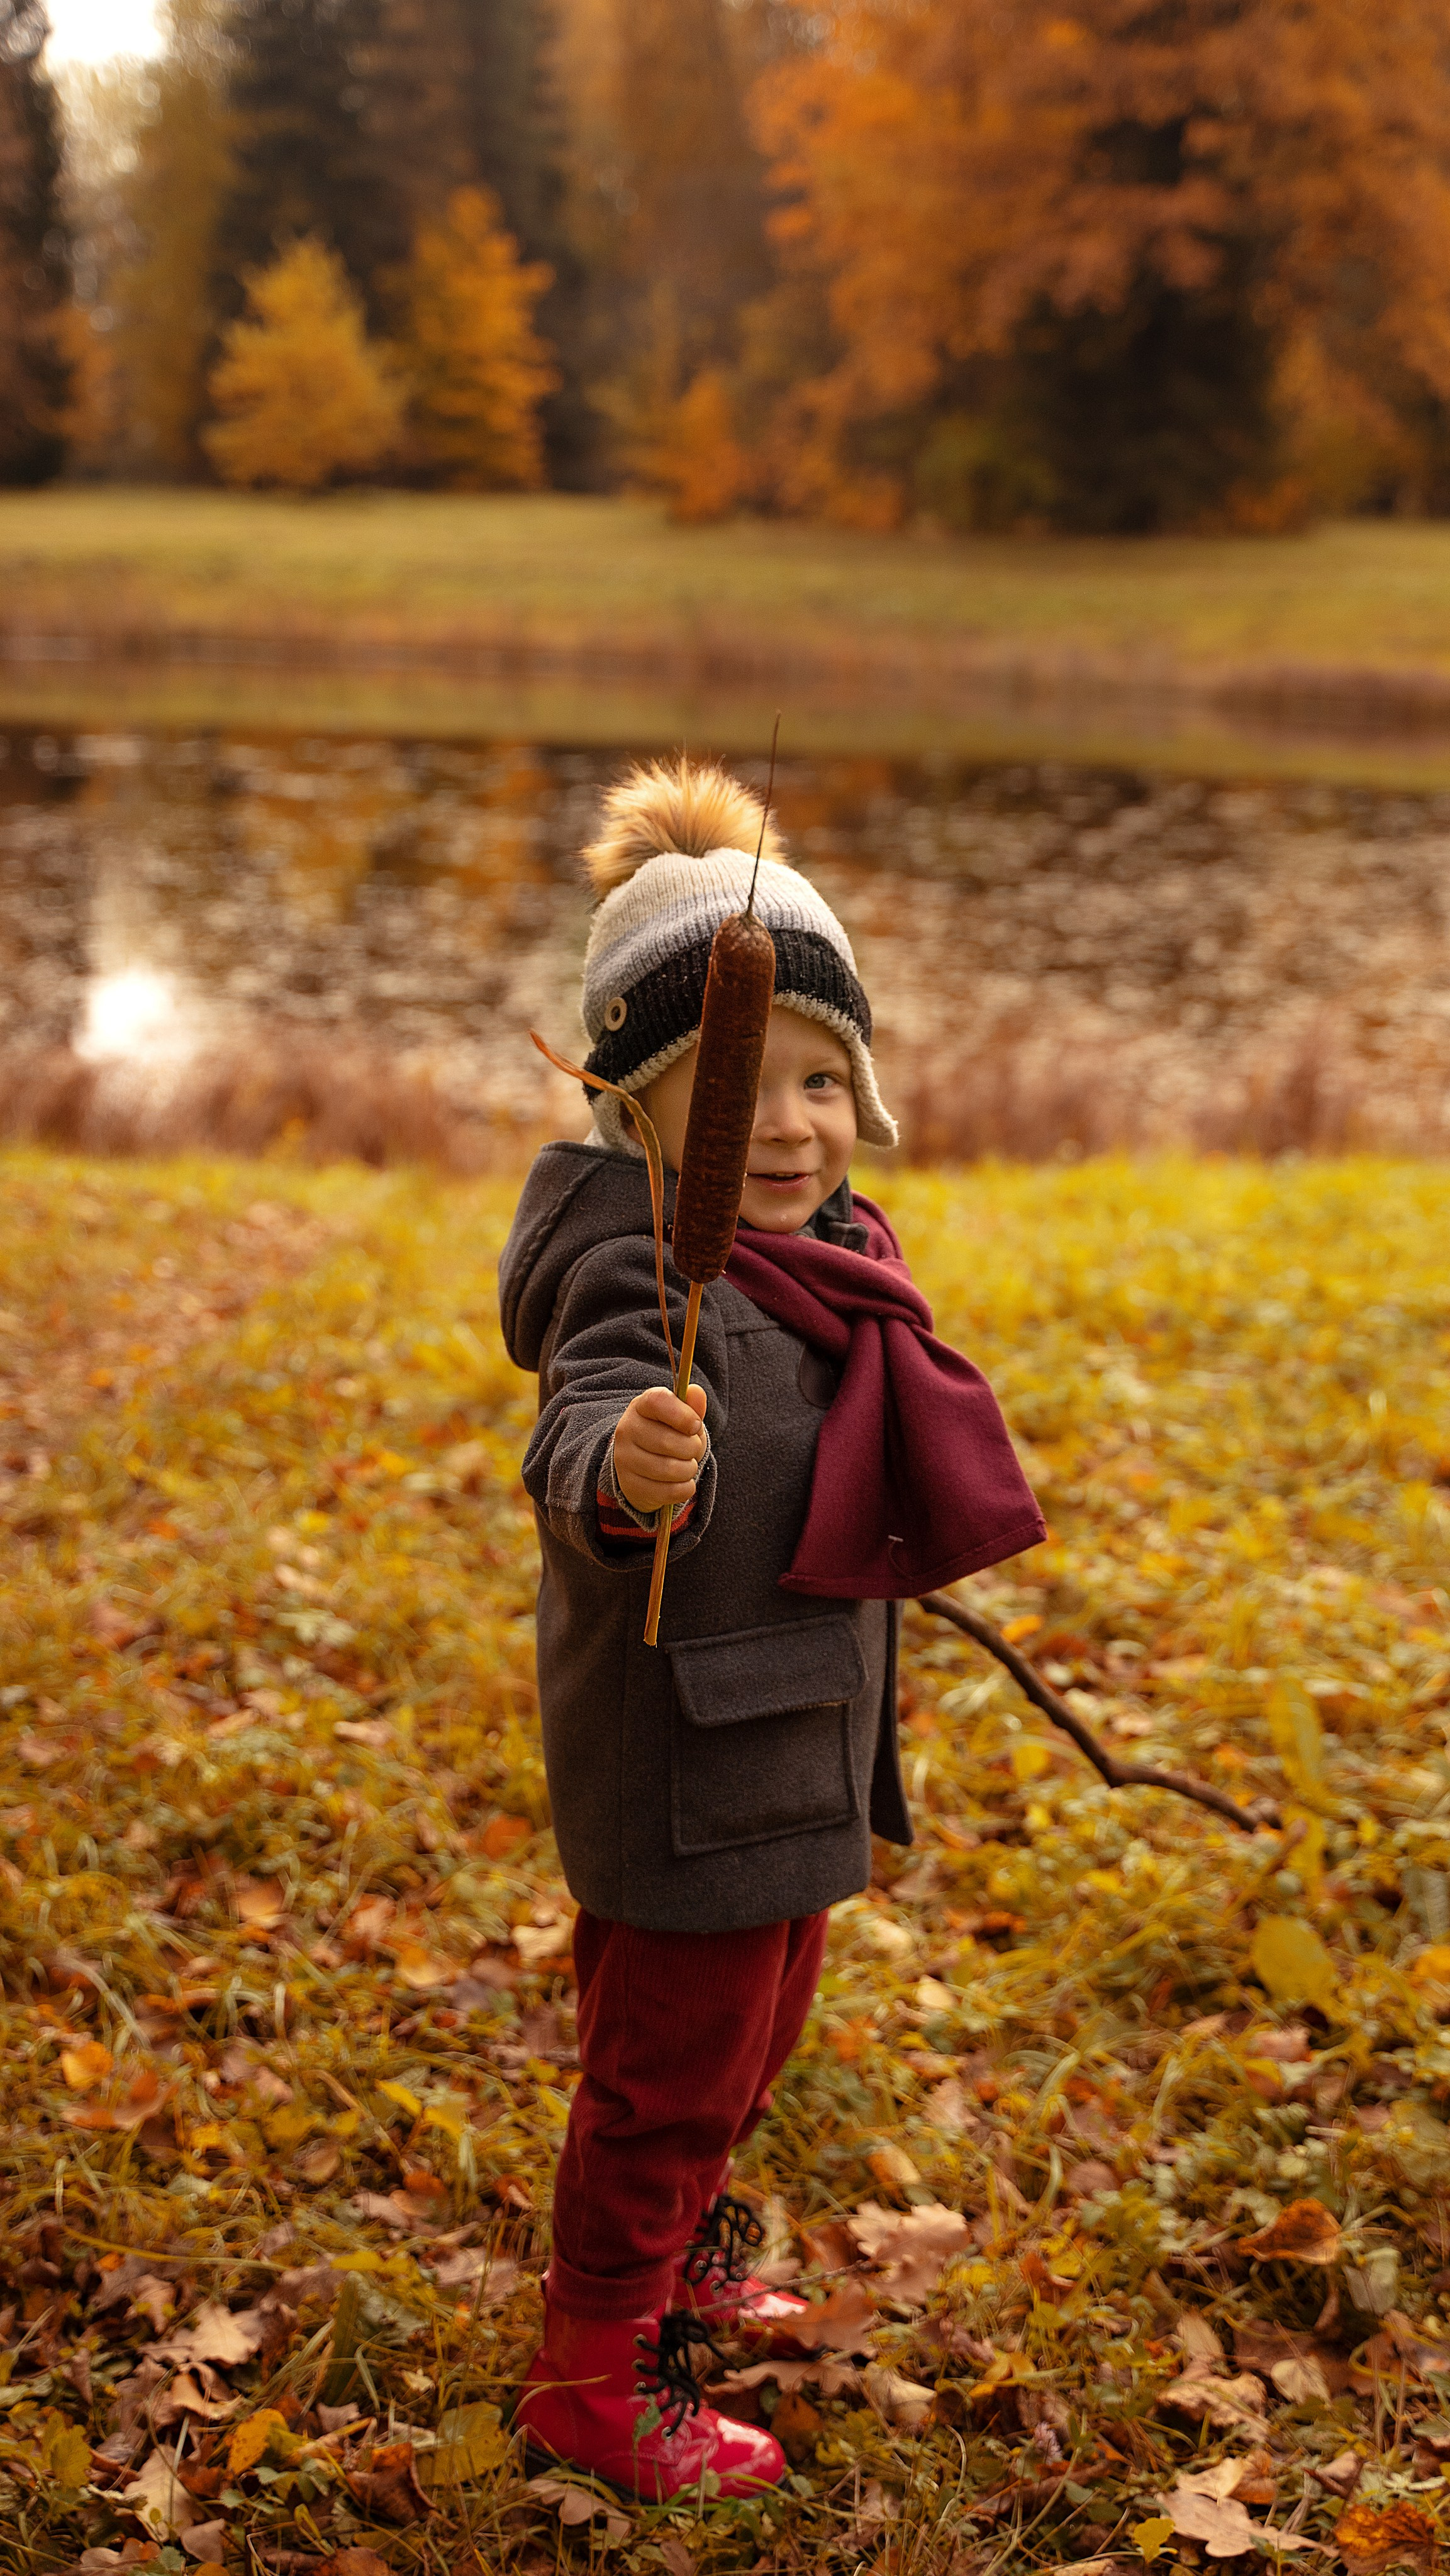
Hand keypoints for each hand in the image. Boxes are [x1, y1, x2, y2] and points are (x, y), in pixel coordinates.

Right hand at [613, 1384, 707, 1516]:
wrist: (645, 1466)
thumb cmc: (669, 1435)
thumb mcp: (682, 1418)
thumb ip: (692, 1406)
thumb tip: (697, 1392)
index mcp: (640, 1406)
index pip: (658, 1401)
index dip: (682, 1414)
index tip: (695, 1426)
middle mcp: (626, 1431)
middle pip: (668, 1441)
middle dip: (692, 1448)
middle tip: (693, 1449)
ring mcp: (624, 1460)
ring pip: (669, 1469)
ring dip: (689, 1469)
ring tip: (687, 1465)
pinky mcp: (630, 1486)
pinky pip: (668, 1492)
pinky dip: (685, 1488)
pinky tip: (682, 1482)